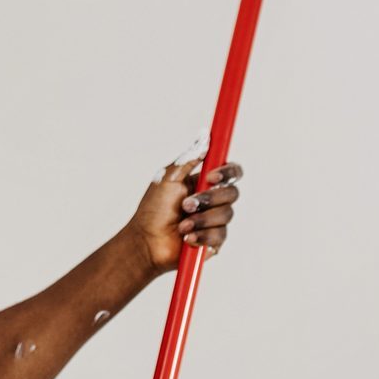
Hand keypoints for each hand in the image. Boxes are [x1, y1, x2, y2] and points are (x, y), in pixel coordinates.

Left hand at [123, 149, 242, 275]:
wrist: (146, 243)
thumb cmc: (153, 209)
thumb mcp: (168, 178)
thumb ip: (188, 158)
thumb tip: (205, 136)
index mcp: (204, 182)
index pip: (230, 172)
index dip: (227, 172)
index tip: (211, 177)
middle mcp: (213, 200)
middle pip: (232, 193)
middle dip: (209, 199)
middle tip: (186, 205)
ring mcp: (215, 221)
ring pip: (226, 215)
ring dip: (201, 220)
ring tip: (181, 226)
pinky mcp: (214, 241)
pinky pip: (219, 235)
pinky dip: (201, 236)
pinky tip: (186, 239)